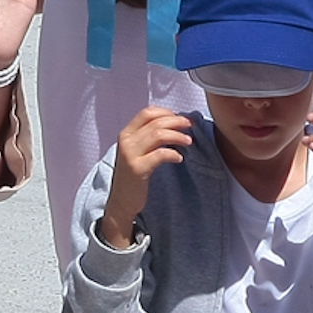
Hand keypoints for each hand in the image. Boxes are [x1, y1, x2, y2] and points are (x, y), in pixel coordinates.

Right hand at [101, 106, 191, 247]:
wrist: (122, 201)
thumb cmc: (134, 175)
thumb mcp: (137, 151)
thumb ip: (149, 137)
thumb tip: (175, 123)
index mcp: (126, 133)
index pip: (147, 112)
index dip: (167, 112)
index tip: (181, 118)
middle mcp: (126, 141)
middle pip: (156, 122)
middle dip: (177, 121)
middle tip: (191, 125)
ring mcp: (130, 155)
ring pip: (158, 135)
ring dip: (177, 135)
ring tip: (189, 141)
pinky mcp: (137, 169)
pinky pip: (160, 154)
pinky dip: (173, 153)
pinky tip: (179, 158)